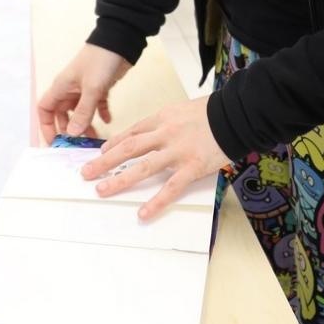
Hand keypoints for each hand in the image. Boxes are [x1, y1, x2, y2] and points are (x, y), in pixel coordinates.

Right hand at [36, 44, 130, 142]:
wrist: (120, 41)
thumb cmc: (100, 60)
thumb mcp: (91, 89)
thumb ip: (82, 112)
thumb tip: (72, 134)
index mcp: (62, 87)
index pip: (45, 108)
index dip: (46, 125)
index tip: (54, 140)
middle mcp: (70, 89)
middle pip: (62, 114)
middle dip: (69, 130)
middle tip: (78, 145)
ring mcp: (85, 88)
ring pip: (80, 112)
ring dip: (85, 125)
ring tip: (95, 138)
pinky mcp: (100, 87)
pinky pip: (96, 105)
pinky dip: (101, 114)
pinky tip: (108, 122)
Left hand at [80, 96, 229, 219]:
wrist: (237, 114)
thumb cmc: (213, 112)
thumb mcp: (183, 110)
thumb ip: (167, 122)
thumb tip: (153, 134)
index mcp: (162, 118)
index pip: (131, 132)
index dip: (113, 144)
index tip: (101, 153)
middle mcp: (165, 134)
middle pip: (128, 148)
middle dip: (104, 162)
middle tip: (86, 173)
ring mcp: (177, 151)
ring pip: (142, 167)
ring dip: (119, 179)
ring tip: (102, 190)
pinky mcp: (192, 167)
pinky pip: (171, 188)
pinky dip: (156, 202)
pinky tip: (143, 213)